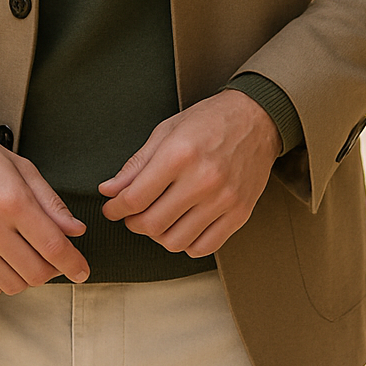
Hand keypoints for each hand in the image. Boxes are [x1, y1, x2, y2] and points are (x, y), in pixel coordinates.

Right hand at [0, 129, 88, 296]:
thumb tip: (75, 230)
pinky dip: (2, 282)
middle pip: (36, 272)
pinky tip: (5, 264)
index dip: (74, 264)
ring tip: (28, 258)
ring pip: (13, 284)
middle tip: (54, 259)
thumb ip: (50, 202)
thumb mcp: (21, 168)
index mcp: (12, 201)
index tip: (82, 271)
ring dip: (28, 277)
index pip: (53, 247)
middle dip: (53, 270)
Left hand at [98, 90, 281, 256]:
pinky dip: (186, 243)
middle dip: (133, 223)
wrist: (257, 118)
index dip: (115, 209)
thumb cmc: (208, 121)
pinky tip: (182, 226)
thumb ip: (136, 165)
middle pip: (152, 224)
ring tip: (158, 218)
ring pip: (175, 241)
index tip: (112, 209)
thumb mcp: (166, 132)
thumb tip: (108, 190)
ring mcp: (224, 199)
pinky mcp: (240, 213)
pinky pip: (204, 247)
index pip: (134, 198)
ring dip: (158, 235)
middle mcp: (202, 179)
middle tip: (133, 213)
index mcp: (179, 154)